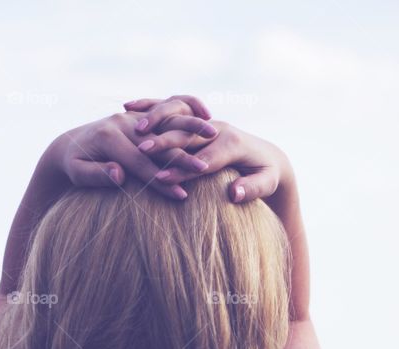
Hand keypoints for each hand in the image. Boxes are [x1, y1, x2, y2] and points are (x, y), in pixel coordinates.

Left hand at [54, 99, 215, 200]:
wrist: (70, 144)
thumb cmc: (73, 165)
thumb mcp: (78, 173)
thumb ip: (97, 175)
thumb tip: (119, 174)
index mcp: (109, 136)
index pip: (140, 163)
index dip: (161, 181)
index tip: (181, 196)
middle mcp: (123, 122)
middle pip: (158, 141)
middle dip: (182, 156)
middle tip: (205, 169)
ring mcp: (132, 116)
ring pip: (166, 121)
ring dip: (191, 128)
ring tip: (214, 137)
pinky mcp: (139, 116)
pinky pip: (166, 112)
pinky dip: (186, 113)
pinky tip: (205, 118)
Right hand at [127, 116, 289, 204]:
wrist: (268, 156)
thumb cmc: (267, 174)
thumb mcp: (266, 183)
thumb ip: (252, 189)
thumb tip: (235, 193)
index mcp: (232, 144)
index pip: (203, 159)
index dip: (183, 169)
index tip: (162, 178)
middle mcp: (218, 128)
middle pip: (186, 135)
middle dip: (164, 143)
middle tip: (141, 151)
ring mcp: (206, 121)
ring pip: (176, 117)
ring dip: (155, 122)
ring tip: (135, 131)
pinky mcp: (197, 121)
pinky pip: (171, 108)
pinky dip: (150, 106)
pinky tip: (130, 107)